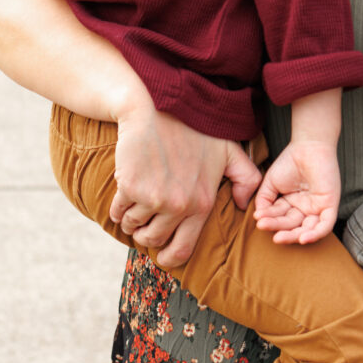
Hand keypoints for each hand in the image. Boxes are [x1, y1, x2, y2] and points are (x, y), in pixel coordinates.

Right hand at [109, 105, 260, 268]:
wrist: (156, 105)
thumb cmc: (194, 126)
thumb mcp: (228, 149)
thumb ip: (245, 177)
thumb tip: (245, 206)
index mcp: (202, 202)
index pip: (183, 249)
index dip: (169, 257)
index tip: (162, 255)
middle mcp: (179, 205)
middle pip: (153, 240)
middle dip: (146, 234)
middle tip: (145, 220)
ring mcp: (154, 198)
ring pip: (133, 227)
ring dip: (131, 219)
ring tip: (136, 201)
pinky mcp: (131, 187)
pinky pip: (116, 212)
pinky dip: (116, 208)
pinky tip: (124, 191)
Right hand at [253, 140, 340, 244]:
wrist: (308, 146)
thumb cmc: (290, 161)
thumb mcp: (270, 182)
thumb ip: (263, 200)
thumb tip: (258, 216)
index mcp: (292, 204)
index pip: (280, 218)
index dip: (270, 220)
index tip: (258, 219)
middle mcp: (305, 208)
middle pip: (292, 226)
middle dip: (279, 229)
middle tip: (265, 228)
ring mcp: (318, 208)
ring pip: (307, 230)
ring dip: (293, 236)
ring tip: (278, 237)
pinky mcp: (330, 205)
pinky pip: (325, 225)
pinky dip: (315, 235)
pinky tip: (302, 239)